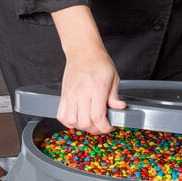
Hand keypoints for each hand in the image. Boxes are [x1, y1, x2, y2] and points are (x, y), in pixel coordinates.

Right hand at [52, 6, 125, 133]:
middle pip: (85, 122)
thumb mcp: (114, 78)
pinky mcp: (64, 95)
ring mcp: (70, 95)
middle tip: (102, 125)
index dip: (105, 127)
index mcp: (96, 89)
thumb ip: (115, 96)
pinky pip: (62, 116)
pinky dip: (69, 122)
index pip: (97, 117)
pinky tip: (78, 118)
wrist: (82, 50)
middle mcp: (81, 93)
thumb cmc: (98, 62)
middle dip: (96, 129)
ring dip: (82, 126)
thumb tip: (119, 108)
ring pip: (72, 121)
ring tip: (90, 121)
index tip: (109, 126)